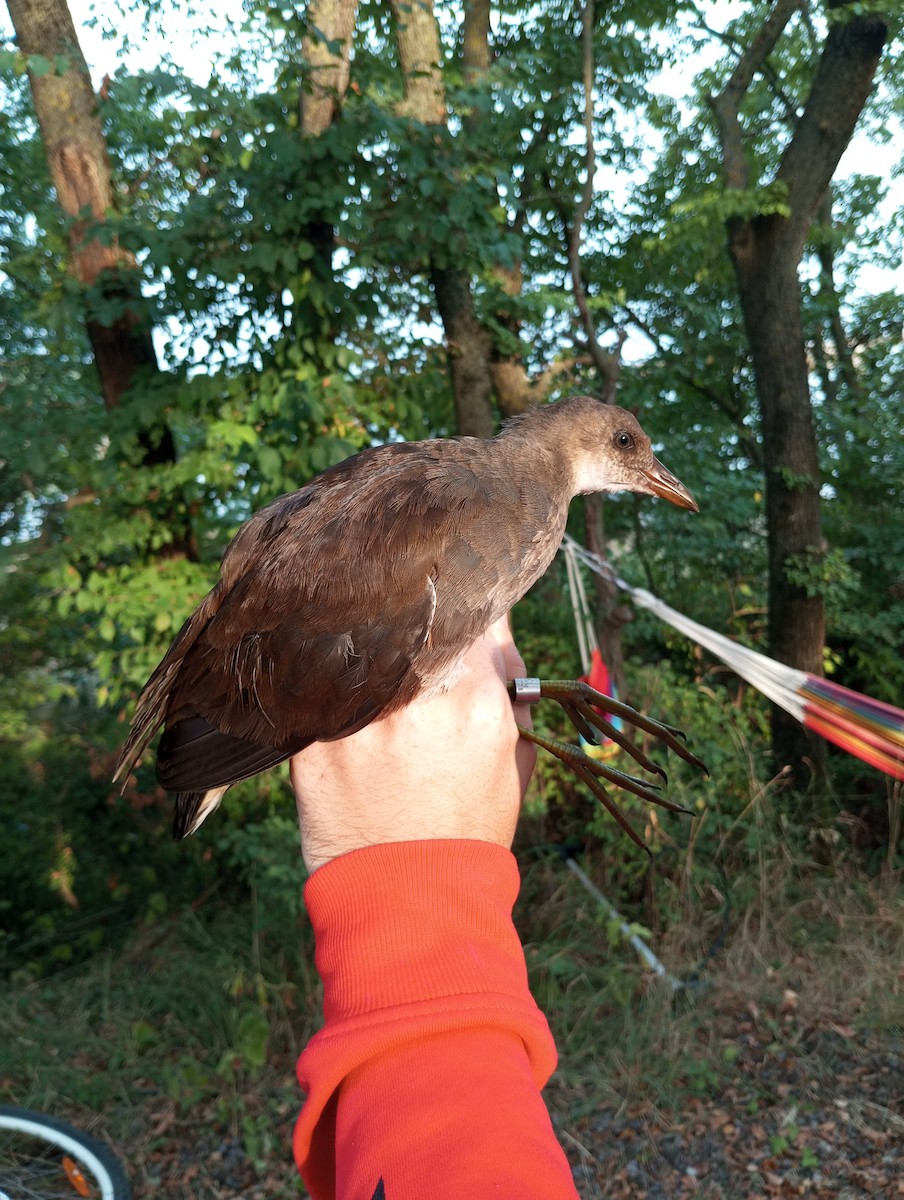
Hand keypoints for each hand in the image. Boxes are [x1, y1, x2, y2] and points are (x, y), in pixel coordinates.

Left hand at [290, 615, 535, 871]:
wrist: (408, 902)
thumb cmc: (469, 828)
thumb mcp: (514, 760)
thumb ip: (510, 690)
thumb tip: (496, 633)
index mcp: (477, 700)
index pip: (471, 612)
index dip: (465, 609)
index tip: (456, 613)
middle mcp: (418, 700)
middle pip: (414, 622)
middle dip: (418, 626)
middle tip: (414, 641)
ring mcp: (361, 719)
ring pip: (363, 647)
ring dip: (372, 653)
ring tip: (375, 678)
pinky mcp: (314, 741)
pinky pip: (320, 689)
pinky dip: (330, 691)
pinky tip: (337, 708)